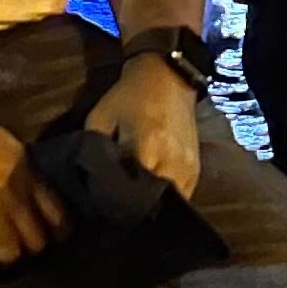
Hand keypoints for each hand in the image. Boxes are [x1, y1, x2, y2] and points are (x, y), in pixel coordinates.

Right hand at [0, 99, 67, 266]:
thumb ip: (16, 170)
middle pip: (36, 241)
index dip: (53, 234)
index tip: (45, 241)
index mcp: (24, 167)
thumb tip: (26, 196)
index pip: (58, 214)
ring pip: (7, 253)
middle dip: (25, 251)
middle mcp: (11, 188)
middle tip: (11, 252)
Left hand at [84, 55, 202, 200]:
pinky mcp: (196, 170)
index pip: (127, 190)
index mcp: (146, 146)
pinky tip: (151, 197)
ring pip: (166, 204)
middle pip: (149, 202)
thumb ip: (95, 151)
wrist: (169, 78)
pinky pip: (180, 198)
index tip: (98, 206)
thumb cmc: (129, 96)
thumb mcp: (101, 118)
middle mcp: (171, 161)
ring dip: (150, 207)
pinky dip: (164, 200)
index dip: (112, 200)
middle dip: (131, 208)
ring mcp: (187, 168)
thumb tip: (90, 182)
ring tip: (133, 206)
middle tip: (114, 209)